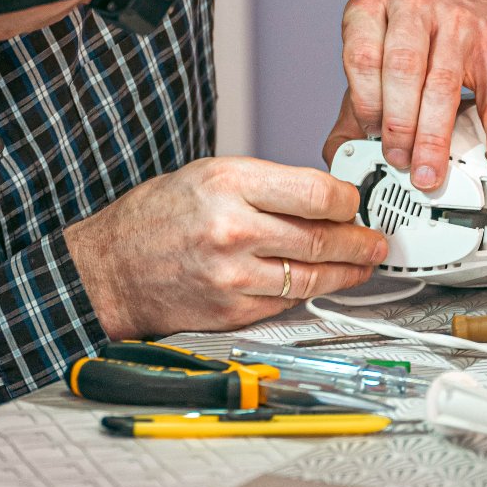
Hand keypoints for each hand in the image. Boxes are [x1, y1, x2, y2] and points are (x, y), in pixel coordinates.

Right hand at [64, 157, 385, 339]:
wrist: (111, 270)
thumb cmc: (156, 218)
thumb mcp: (208, 176)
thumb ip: (265, 185)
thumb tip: (322, 198)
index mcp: (229, 184)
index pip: (315, 193)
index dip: (348, 201)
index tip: (357, 203)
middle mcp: (233, 229)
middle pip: (322, 238)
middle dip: (360, 241)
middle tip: (376, 240)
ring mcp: (234, 275)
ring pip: (313, 277)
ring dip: (347, 272)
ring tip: (362, 264)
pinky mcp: (233, 310)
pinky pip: (288, 302)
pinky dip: (310, 292)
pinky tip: (322, 283)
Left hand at [324, 0, 486, 190]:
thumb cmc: (417, 34)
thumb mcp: (377, 53)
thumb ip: (358, 100)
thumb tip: (344, 153)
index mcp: (374, 7)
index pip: (362, 56)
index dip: (365, 104)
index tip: (370, 136)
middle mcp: (414, 7)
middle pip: (403, 70)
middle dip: (398, 125)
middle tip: (398, 160)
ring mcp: (458, 25)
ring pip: (443, 86)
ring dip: (434, 138)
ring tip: (428, 171)